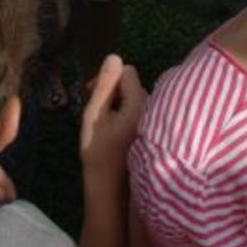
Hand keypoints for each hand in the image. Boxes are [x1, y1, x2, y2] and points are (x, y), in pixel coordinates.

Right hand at [80, 54, 147, 179]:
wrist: (110, 190)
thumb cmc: (99, 153)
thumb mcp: (95, 115)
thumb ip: (104, 85)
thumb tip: (113, 56)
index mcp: (140, 103)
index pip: (126, 71)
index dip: (107, 79)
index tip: (92, 95)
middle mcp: (153, 108)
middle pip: (131, 84)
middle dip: (112, 92)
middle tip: (96, 112)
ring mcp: (155, 120)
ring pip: (134, 98)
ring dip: (118, 104)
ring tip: (104, 124)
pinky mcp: (152, 131)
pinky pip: (138, 111)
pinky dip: (125, 115)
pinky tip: (115, 133)